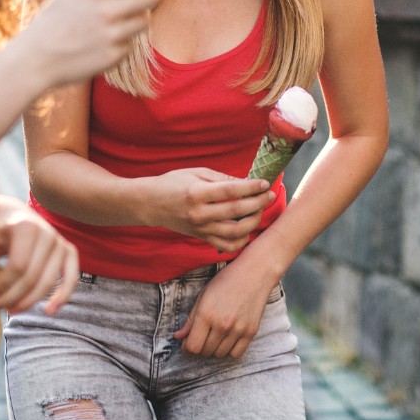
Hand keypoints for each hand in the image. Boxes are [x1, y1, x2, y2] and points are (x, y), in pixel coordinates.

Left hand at [0, 196, 78, 315]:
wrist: (14, 211)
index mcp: (27, 227)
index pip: (17, 267)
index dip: (2, 286)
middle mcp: (48, 234)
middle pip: (31, 277)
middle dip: (11, 298)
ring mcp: (60, 243)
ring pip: (47, 282)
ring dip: (29, 302)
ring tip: (10, 311)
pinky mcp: (69, 251)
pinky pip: (71, 277)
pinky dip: (63, 296)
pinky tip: (50, 311)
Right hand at [16, 0, 164, 88]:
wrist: (37, 59)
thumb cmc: (53, 20)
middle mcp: (108, 12)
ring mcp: (113, 36)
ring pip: (144, 21)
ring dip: (137, 18)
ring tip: (115, 20)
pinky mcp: (115, 56)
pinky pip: (130, 43)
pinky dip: (122, 40)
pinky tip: (102, 41)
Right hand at [146, 168, 273, 252]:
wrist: (150, 204)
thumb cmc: (172, 184)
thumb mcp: (195, 173)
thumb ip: (221, 178)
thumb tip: (246, 181)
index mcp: (197, 193)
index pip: (231, 191)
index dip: (251, 187)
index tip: (264, 183)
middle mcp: (200, 214)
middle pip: (237, 211)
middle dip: (258, 203)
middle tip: (269, 195)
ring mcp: (201, 229)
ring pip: (235, 232)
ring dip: (253, 222)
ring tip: (260, 211)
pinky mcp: (201, 238)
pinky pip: (226, 245)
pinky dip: (240, 241)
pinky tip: (247, 229)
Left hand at [174, 260, 275, 357]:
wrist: (255, 273)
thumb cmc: (227, 281)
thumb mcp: (203, 295)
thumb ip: (191, 319)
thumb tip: (178, 337)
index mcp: (206, 314)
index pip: (192, 346)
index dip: (187, 348)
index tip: (187, 343)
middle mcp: (222, 324)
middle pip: (205, 352)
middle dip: (199, 348)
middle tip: (201, 338)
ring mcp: (238, 330)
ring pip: (219, 355)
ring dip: (213, 350)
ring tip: (214, 337)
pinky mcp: (251, 332)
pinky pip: (236, 354)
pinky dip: (229, 351)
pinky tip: (227, 340)